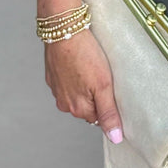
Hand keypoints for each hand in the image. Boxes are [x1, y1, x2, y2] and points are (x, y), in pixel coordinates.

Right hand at [44, 29, 123, 143]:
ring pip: (76, 93)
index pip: (97, 117)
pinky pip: (66, 81)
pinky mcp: (52, 75)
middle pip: (86, 106)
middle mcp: (64, 103)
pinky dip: (73, 74)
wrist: (64, 30)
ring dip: (83, 84)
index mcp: (77, 108)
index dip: (107, 104)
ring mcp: (56, 89)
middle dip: (95, 94)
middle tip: (101, 75)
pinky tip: (79, 62)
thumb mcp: (104, 85)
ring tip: (90, 66)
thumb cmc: (85, 55)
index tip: (110, 90)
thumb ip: (109, 112)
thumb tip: (115, 137)